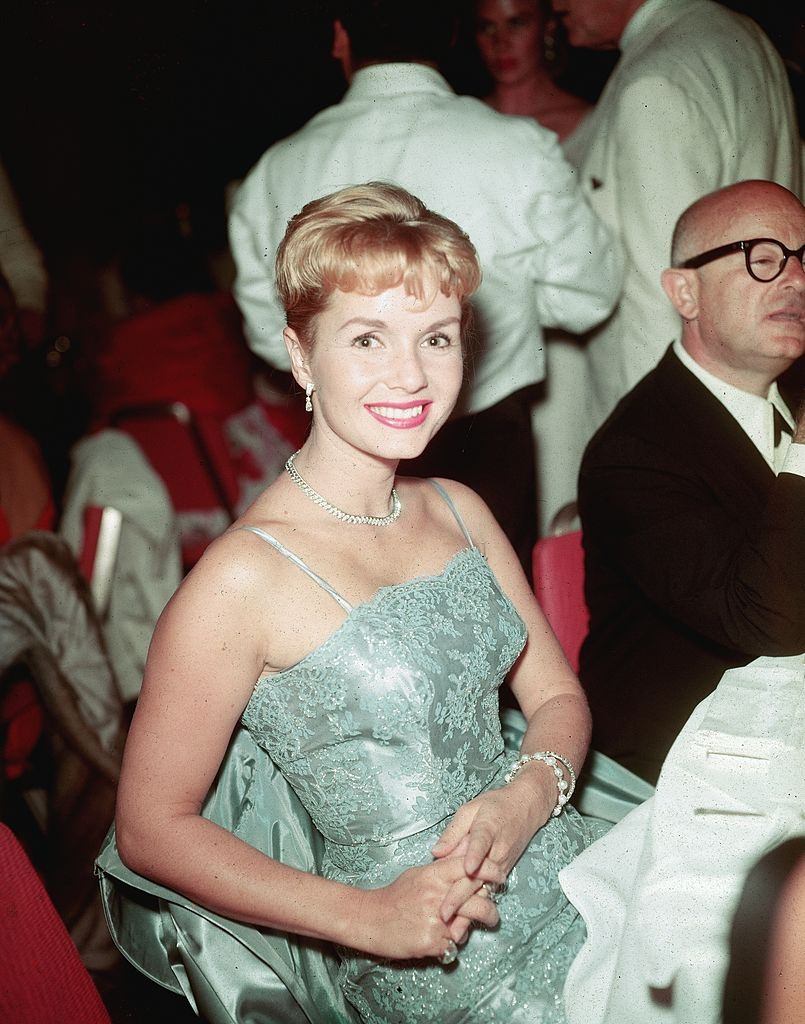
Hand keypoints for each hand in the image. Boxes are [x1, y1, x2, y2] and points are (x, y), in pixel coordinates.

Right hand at [351, 858, 499, 959]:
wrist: (370, 919)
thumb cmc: (394, 896)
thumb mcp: (418, 875)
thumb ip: (441, 872)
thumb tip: (465, 867)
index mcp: (433, 874)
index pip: (469, 866)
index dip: (489, 869)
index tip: (499, 875)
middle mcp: (437, 895)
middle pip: (477, 896)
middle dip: (491, 904)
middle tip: (494, 908)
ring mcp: (435, 920)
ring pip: (471, 922)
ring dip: (480, 924)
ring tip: (485, 924)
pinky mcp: (432, 941)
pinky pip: (454, 944)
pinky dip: (454, 943)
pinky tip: (447, 939)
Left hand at [431, 773, 553, 921]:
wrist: (526, 807)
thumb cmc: (495, 805)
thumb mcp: (471, 809)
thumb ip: (454, 831)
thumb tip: (436, 852)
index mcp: (488, 828)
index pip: (481, 841)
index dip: (474, 854)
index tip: (467, 868)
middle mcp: (497, 850)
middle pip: (478, 874)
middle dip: (461, 895)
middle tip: (443, 913)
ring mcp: (501, 865)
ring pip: (483, 889)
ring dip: (469, 910)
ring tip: (454, 930)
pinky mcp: (502, 873)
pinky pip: (488, 892)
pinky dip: (477, 909)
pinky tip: (465, 925)